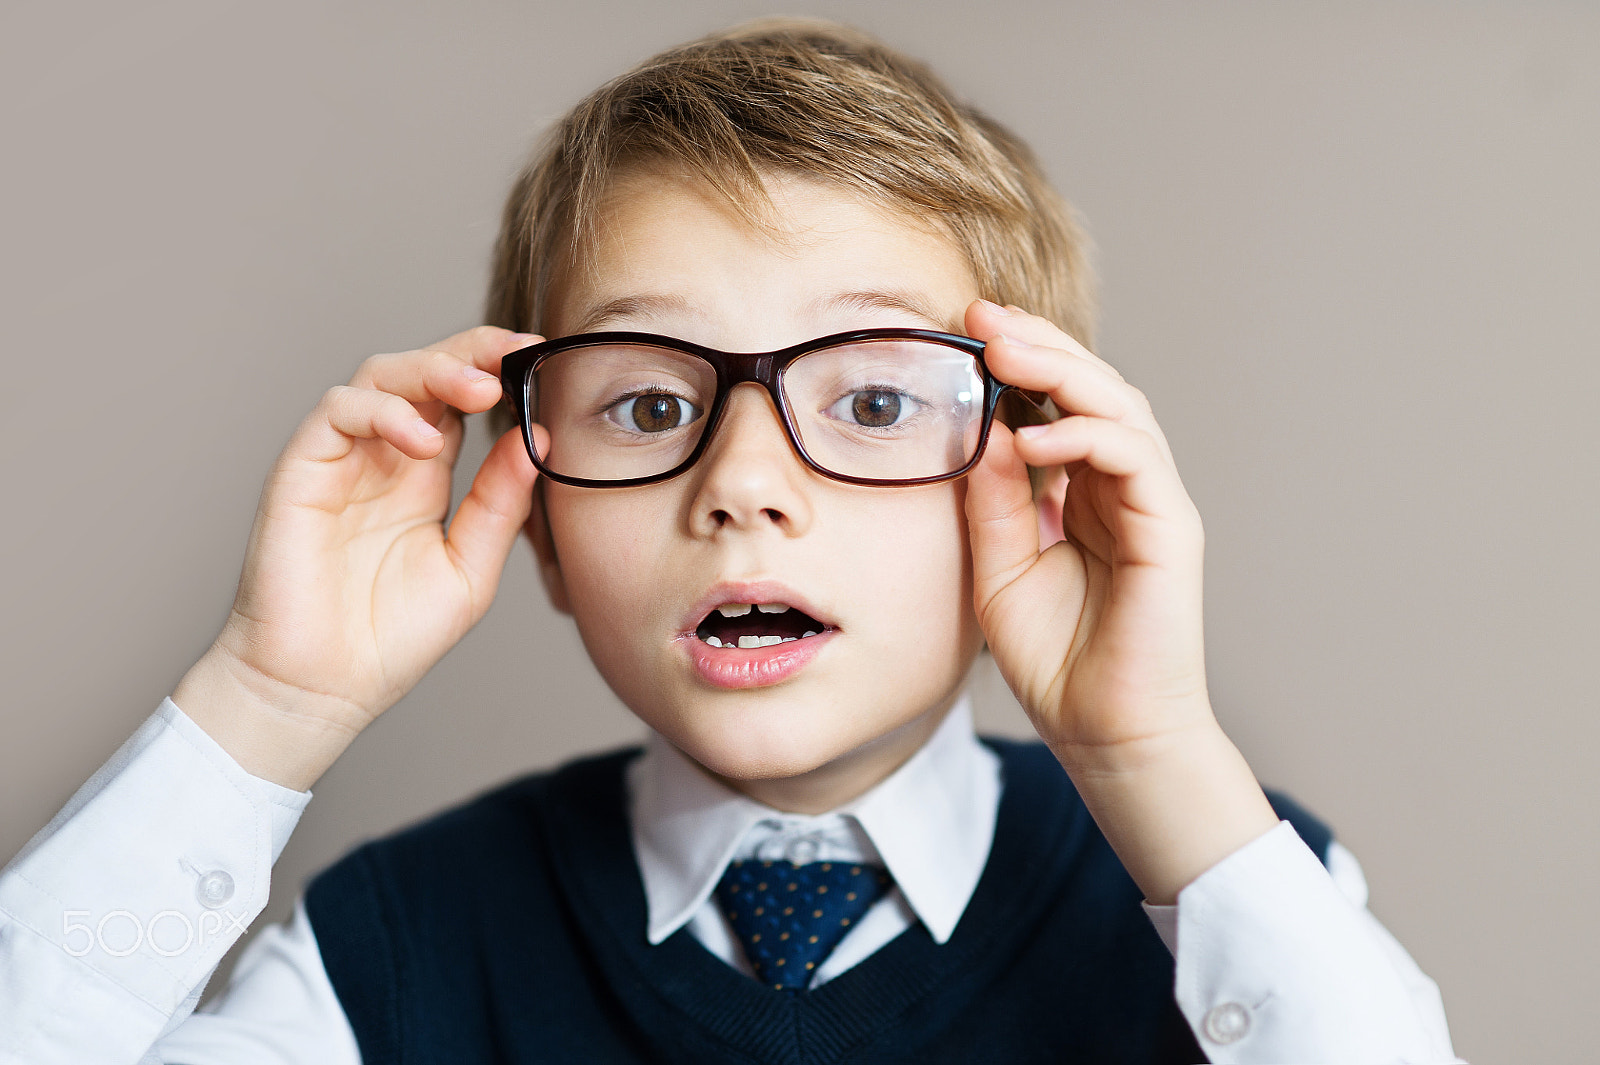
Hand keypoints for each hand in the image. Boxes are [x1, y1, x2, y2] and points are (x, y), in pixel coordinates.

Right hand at [175, 326, 546, 789]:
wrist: (321, 690)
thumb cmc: (389, 639)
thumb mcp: (470, 569)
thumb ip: (500, 504)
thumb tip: (538, 439)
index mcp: (424, 476)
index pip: (459, 399)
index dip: (497, 369)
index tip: (543, 357)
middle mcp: (382, 457)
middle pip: (422, 371)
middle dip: (472, 352)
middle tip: (517, 352)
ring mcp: (340, 459)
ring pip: (379, 376)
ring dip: (433, 370)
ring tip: (480, 389)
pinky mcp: (301, 470)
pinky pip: (338, 412)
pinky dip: (384, 412)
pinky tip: (424, 441)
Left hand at [963, 300, 1275, 901]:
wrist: (1102, 731)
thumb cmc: (1055, 657)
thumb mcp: (997, 567)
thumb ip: (993, 500)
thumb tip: (984, 430)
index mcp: (1082, 490)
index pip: (1056, 403)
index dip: (1019, 360)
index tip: (963, 327)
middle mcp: (1122, 486)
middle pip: (1091, 388)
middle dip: (1038, 344)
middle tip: (981, 315)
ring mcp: (1152, 504)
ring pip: (1120, 408)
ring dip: (1063, 371)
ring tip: (1003, 350)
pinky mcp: (1172, 530)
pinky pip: (1136, 460)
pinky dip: (1087, 436)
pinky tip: (1035, 436)